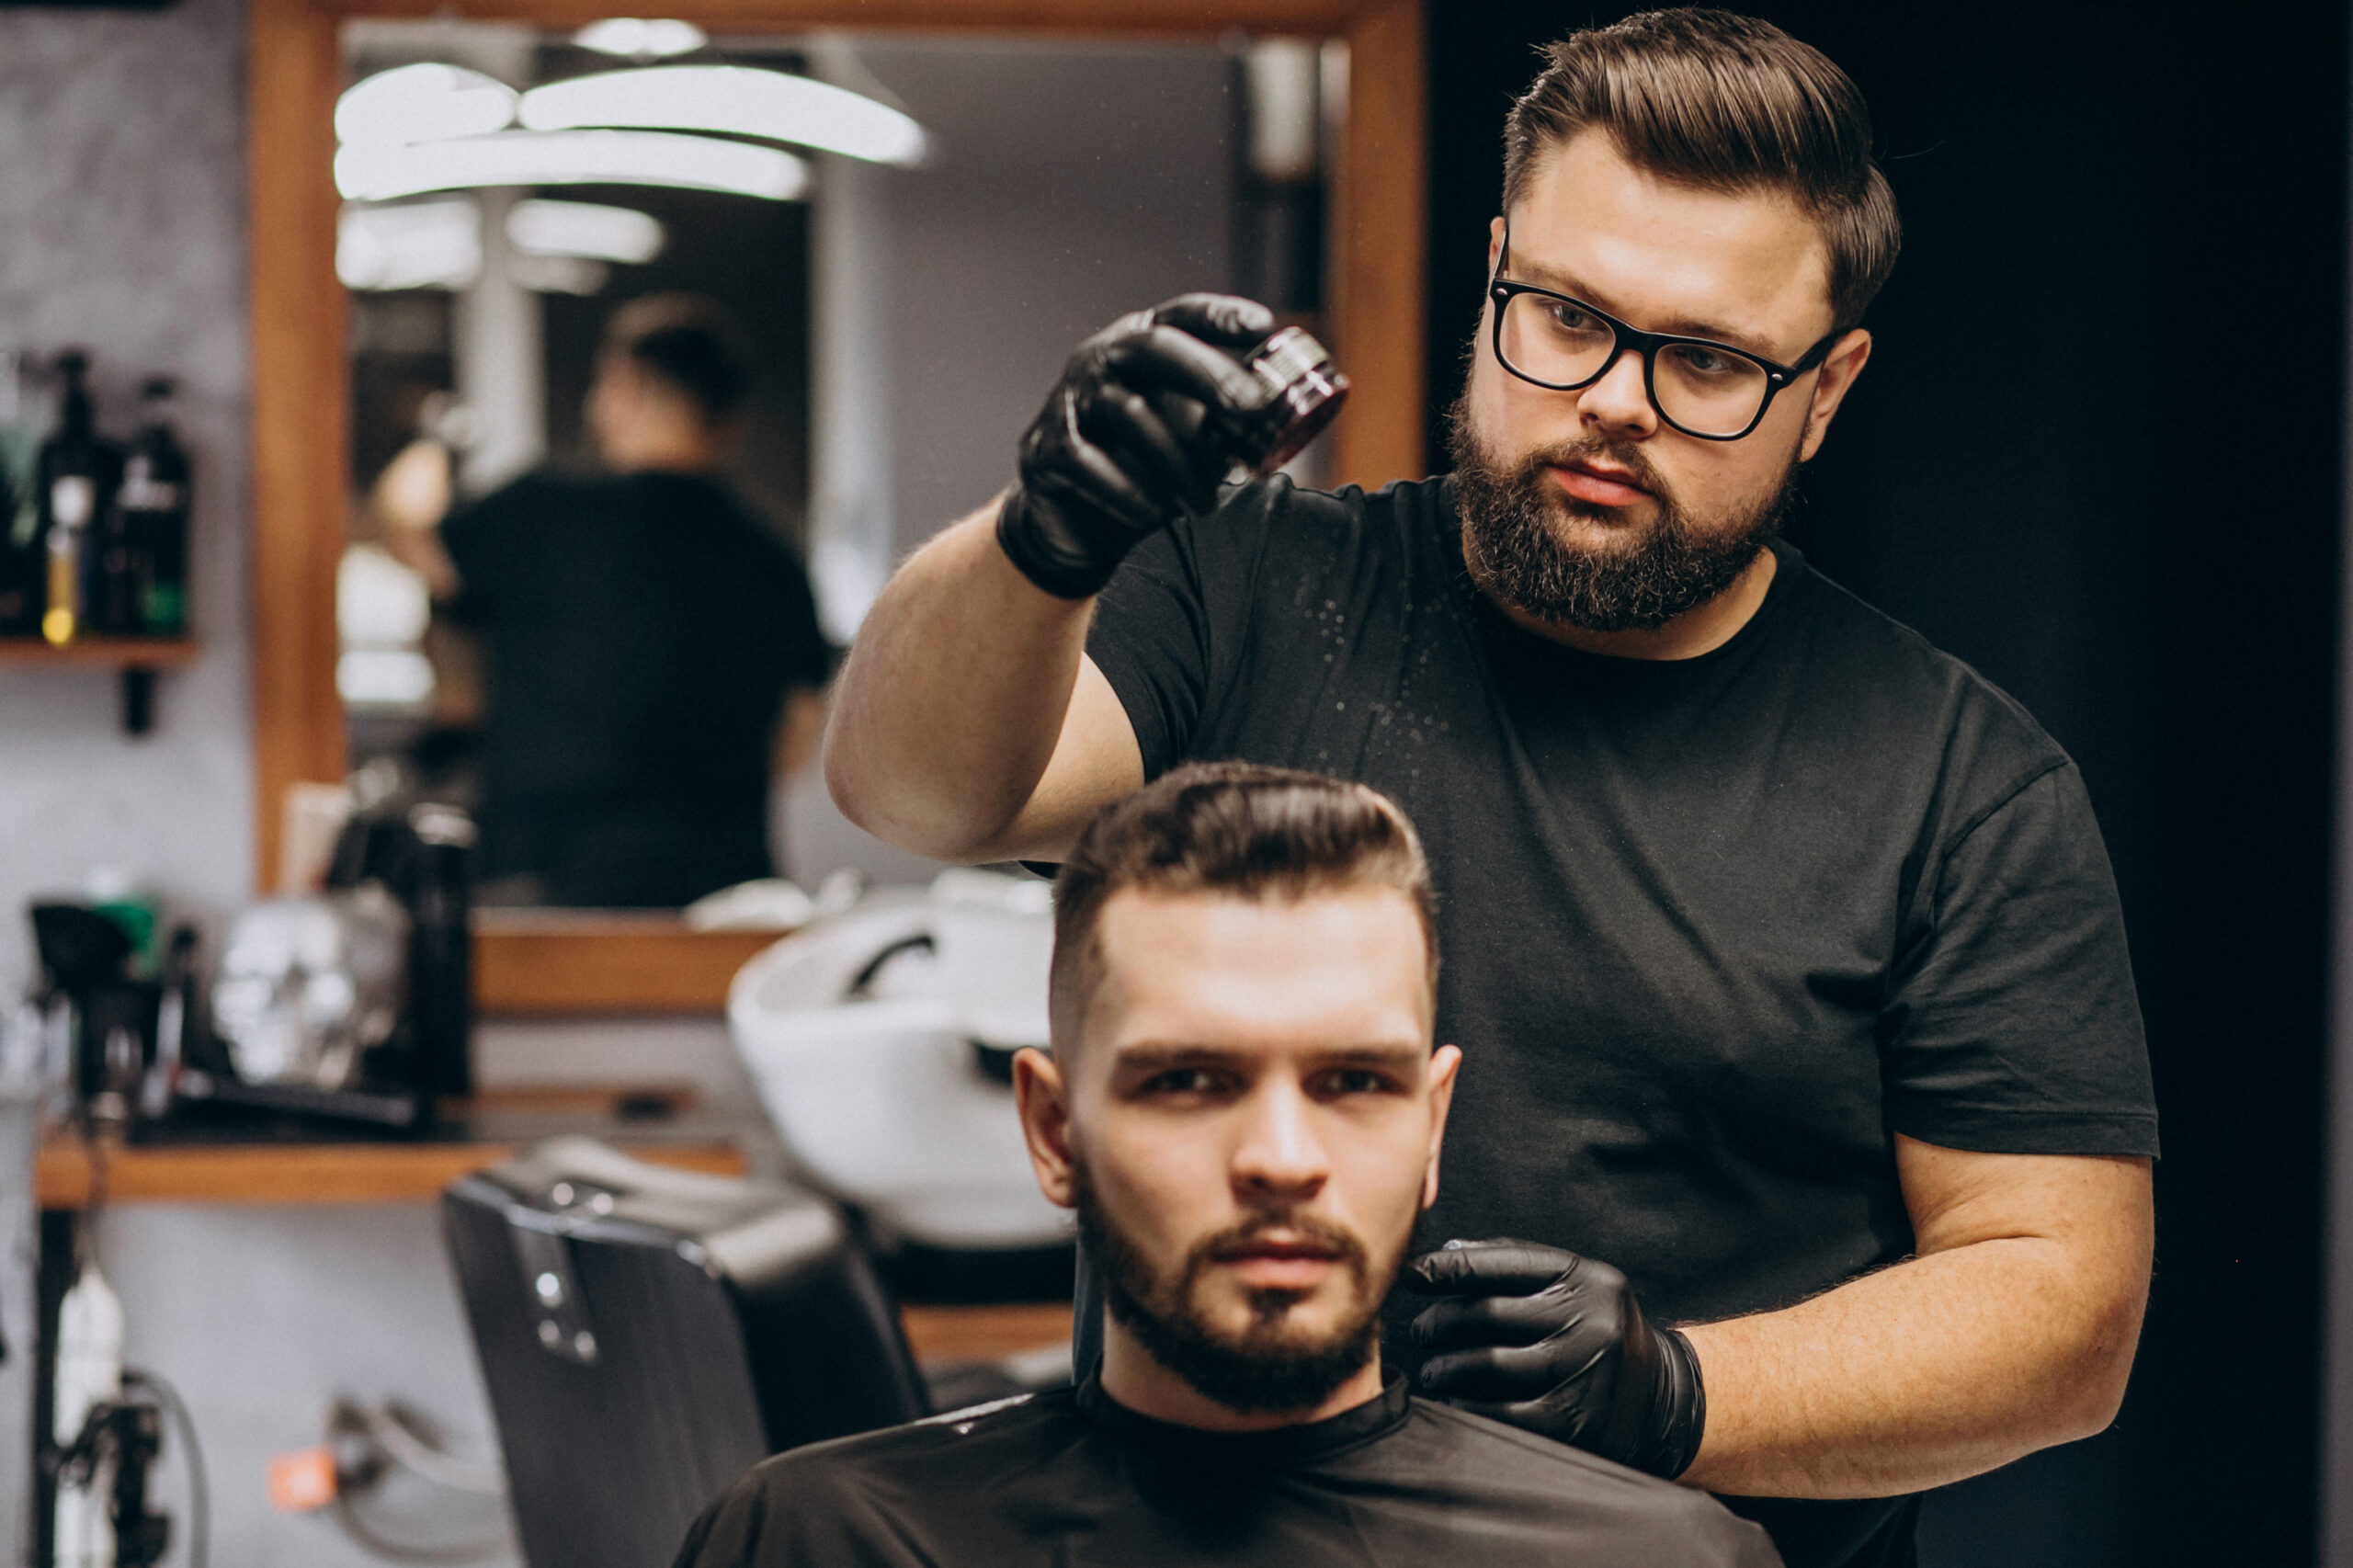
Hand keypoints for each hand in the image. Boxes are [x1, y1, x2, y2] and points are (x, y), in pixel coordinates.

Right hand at [995, 293, 1275, 598]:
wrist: (1072, 522)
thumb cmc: (1141, 467)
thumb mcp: (1191, 437)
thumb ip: (1226, 424)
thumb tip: (1287, 422)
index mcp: (1140, 345)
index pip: (1180, 315)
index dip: (1220, 316)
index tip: (1262, 326)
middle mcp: (1102, 359)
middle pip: (1155, 347)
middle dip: (1209, 374)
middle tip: (1253, 407)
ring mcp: (1069, 398)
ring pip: (1130, 413)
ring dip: (1177, 462)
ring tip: (1206, 504)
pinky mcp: (1046, 446)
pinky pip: (1088, 461)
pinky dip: (1127, 490)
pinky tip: (1155, 514)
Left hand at [1407, 1238, 1705, 1478]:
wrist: (1661, 1396)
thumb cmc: (1597, 1331)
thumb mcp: (1574, 1285)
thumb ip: (1515, 1265)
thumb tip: (1448, 1250)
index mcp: (1586, 1278)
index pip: (1502, 1263)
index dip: (1448, 1268)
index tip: (1412, 1275)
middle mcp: (1591, 1320)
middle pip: (1488, 1313)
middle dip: (1441, 1322)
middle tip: (1421, 1331)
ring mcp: (1586, 1372)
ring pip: (1490, 1364)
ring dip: (1446, 1367)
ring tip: (1432, 1369)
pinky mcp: (1578, 1422)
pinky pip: (1503, 1413)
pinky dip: (1468, 1405)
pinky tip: (1455, 1399)